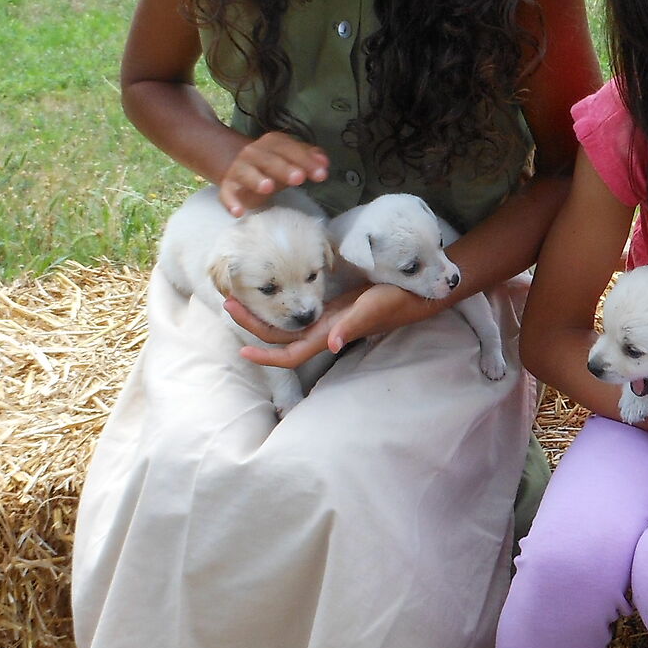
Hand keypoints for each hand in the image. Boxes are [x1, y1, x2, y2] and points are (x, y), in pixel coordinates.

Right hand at [218, 133, 327, 213]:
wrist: (238, 167)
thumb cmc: (273, 166)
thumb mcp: (290, 159)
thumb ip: (308, 158)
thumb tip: (324, 162)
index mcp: (272, 144)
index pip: (289, 148)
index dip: (306, 160)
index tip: (322, 174)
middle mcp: (253, 153)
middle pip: (269, 159)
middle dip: (284, 168)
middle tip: (299, 178)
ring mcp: (239, 169)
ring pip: (246, 172)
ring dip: (256, 179)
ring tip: (268, 188)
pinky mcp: (228, 187)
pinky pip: (226, 194)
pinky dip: (231, 202)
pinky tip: (239, 212)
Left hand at [238, 283, 438, 367]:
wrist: (418, 292)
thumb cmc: (398, 299)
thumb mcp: (375, 308)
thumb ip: (352, 326)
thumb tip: (330, 346)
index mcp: (331, 334)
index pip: (292, 353)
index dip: (267, 355)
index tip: (242, 348)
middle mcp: (325, 331)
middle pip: (282, 337)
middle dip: (254, 325)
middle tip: (229, 301)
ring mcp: (329, 320)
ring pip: (289, 325)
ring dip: (265, 315)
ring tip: (242, 296)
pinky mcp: (335, 308)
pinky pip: (302, 313)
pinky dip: (285, 306)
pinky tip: (275, 294)